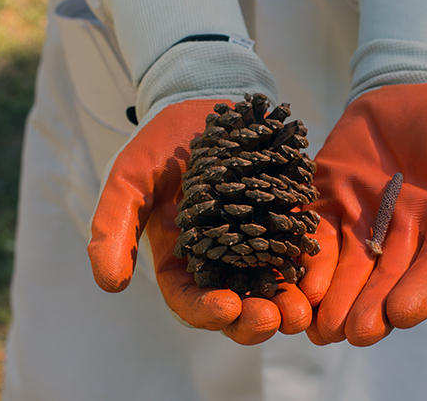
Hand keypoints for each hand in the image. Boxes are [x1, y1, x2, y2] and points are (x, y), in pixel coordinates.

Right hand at [88, 99, 311, 344]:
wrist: (202, 105)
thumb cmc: (161, 144)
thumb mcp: (130, 179)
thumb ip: (115, 226)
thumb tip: (110, 284)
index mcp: (179, 260)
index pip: (189, 300)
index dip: (205, 312)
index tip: (226, 307)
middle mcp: (218, 260)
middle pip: (236, 307)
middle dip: (253, 321)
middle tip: (273, 317)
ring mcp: (253, 243)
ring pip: (270, 290)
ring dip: (285, 306)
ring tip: (300, 310)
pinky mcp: (281, 222)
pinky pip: (295, 254)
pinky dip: (305, 271)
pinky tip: (316, 275)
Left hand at [299, 83, 426, 345]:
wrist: (403, 92)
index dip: (420, 292)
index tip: (400, 313)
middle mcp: (401, 234)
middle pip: (386, 279)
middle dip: (370, 307)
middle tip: (355, 332)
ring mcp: (361, 220)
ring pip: (348, 266)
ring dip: (335, 296)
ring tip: (322, 324)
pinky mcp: (328, 202)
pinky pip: (316, 233)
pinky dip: (308, 258)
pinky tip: (299, 281)